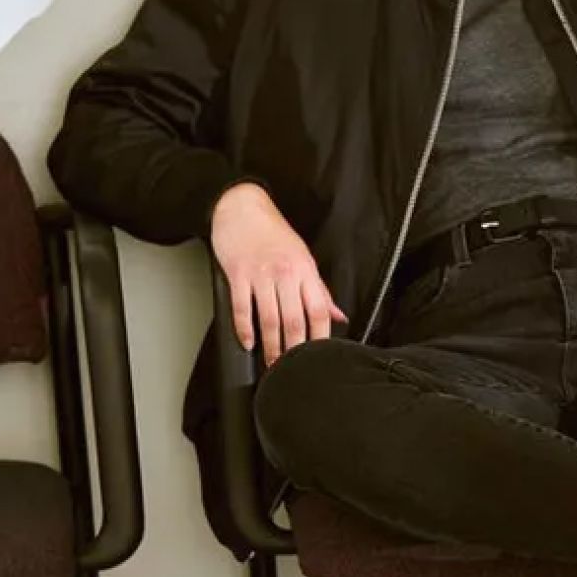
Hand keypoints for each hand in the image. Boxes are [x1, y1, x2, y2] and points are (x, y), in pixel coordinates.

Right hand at [211, 182, 345, 364]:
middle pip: (295, 319)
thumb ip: (320, 290)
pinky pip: (242, 307)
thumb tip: (338, 316)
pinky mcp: (238, 274)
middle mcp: (286, 274)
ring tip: (273, 362)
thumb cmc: (273, 233)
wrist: (242, 207)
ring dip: (271, 345)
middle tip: (293, 369)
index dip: (321, 337)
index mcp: (305, 271)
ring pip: (269, 318)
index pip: (319, 310)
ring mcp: (261, 275)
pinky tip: (248, 343)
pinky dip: (245, 329)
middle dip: (295, 348)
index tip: (320, 356)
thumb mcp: (303, 258)